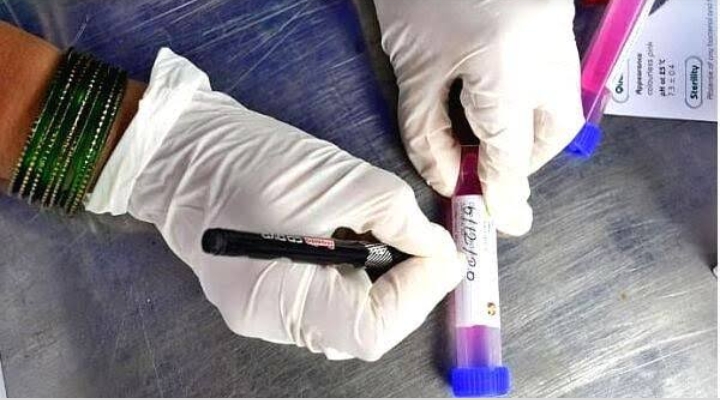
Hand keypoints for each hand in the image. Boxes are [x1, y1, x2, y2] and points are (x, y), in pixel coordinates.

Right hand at [86, 49, 463, 360]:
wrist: (185, 150)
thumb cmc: (252, 159)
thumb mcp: (340, 180)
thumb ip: (399, 217)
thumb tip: (439, 249)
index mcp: (279, 299)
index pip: (371, 329)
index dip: (416, 295)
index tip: (439, 254)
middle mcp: (271, 322)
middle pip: (361, 329)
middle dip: (405, 289)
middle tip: (425, 248)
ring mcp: (264, 312)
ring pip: (346, 316)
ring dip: (381, 282)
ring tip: (388, 239)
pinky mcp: (265, 294)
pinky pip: (324, 301)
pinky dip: (353, 276)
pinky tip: (353, 242)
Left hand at [374, 0, 583, 235]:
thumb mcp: (413, 68)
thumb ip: (427, 132)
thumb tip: (448, 178)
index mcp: (505, 70)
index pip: (509, 152)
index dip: (502, 192)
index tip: (502, 221)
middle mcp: (545, 56)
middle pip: (550, 132)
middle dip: (523, 159)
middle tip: (489, 170)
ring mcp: (556, 35)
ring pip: (560, 105)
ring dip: (530, 129)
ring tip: (489, 135)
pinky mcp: (554, 20)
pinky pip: (554, 76)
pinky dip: (532, 98)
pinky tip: (498, 96)